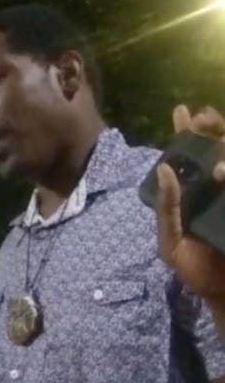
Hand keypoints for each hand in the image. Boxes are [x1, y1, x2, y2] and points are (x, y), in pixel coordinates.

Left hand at [156, 104, 224, 306]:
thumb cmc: (196, 270)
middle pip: (218, 148)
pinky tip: (224, 173)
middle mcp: (218, 189)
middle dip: (211, 129)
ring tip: (218, 160)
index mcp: (195, 193)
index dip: (187, 132)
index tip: (182, 111)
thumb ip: (167, 208)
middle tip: (205, 119)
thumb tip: (163, 169)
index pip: (190, 156)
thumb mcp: (171, 241)